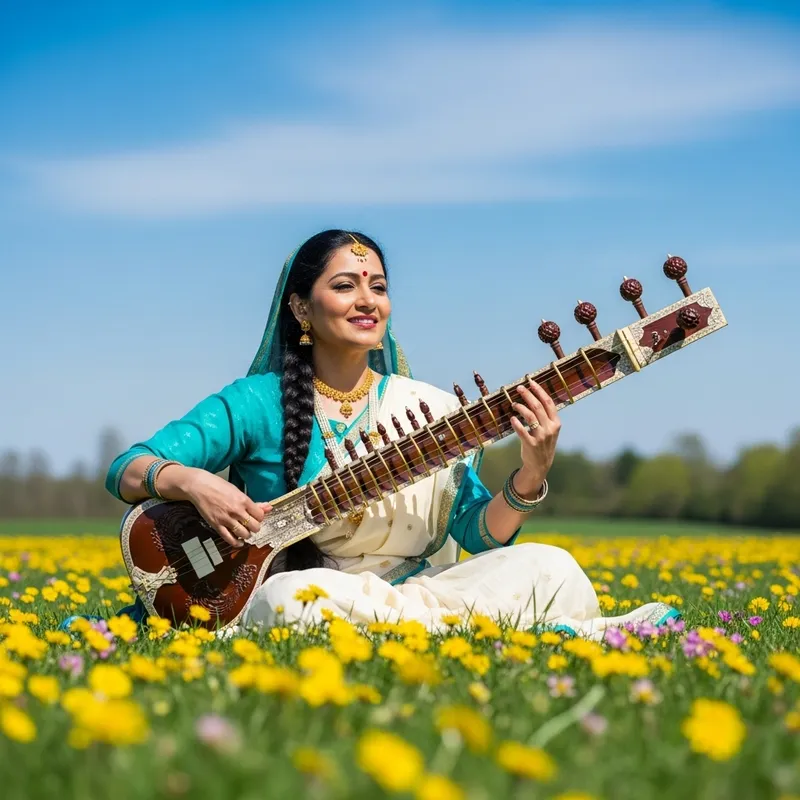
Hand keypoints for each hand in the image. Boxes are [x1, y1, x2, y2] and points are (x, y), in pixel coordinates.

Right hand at [180, 468, 271, 548]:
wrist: (199, 486)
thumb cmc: (218, 486)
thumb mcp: (238, 491)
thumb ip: (253, 502)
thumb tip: (269, 507)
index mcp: (243, 500)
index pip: (260, 515)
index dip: (260, 518)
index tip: (256, 517)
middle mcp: (236, 511)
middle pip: (255, 526)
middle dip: (255, 527)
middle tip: (251, 525)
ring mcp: (226, 519)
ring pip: (244, 534)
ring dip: (247, 535)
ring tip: (245, 532)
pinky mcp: (217, 525)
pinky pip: (229, 538)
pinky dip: (237, 543)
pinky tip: (239, 542)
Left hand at [508, 379, 560, 496]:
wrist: (541, 465)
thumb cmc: (543, 444)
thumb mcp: (550, 430)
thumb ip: (545, 416)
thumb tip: (533, 397)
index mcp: (556, 423)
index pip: (548, 402)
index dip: (539, 390)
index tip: (531, 382)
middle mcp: (550, 429)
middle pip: (538, 406)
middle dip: (528, 395)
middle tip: (519, 388)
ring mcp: (541, 437)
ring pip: (530, 416)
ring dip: (520, 407)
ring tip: (514, 404)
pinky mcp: (531, 444)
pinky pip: (522, 431)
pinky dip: (516, 423)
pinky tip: (512, 418)